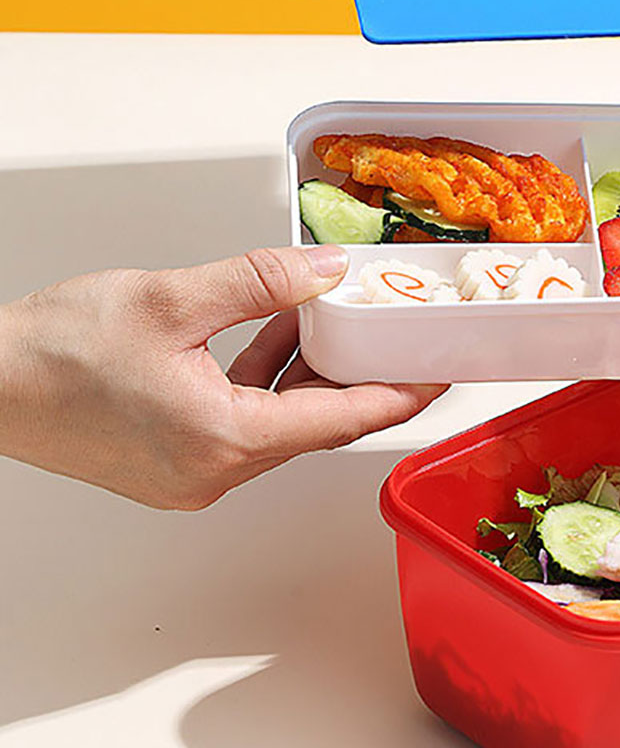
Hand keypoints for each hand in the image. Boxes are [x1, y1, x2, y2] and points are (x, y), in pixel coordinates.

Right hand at [0, 246, 446, 509]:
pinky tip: (271, 334)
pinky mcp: (171, 465)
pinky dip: (265, 382)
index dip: (400, 393)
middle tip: (398, 339)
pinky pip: (243, 424)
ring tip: (328, 319)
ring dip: (306, 373)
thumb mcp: (171, 297)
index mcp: (222, 441)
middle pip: (315, 425)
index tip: (439, 375)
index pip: (342, 421)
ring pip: (279, 423)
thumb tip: (325, 272)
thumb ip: (260, 281)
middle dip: (358, 377)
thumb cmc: (52, 353)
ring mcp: (190, 475)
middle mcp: (211, 473)